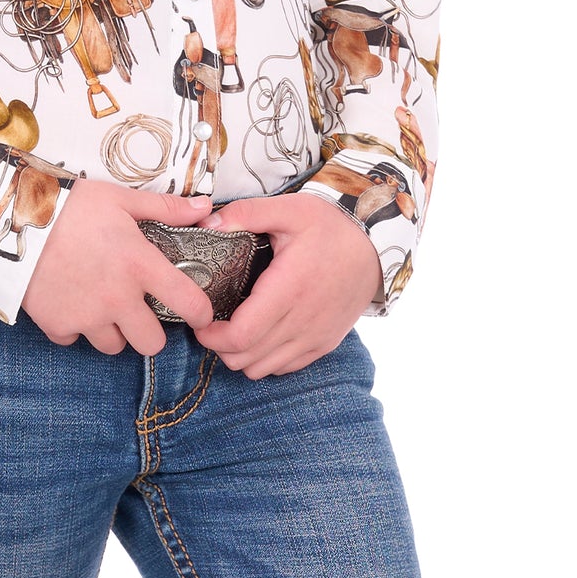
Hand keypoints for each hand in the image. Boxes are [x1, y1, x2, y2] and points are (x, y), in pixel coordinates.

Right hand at [20, 181, 216, 355]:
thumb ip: (165, 208)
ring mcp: (87, 316)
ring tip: (99, 302)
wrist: (15, 216)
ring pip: (114, 346)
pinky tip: (68, 301)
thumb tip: (206, 208)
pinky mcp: (57, 324)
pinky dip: (73, 326)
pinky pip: (74, 339)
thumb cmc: (72, 204)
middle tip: (138, 310)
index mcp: (140, 265)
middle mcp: (118, 298)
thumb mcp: (121, 199)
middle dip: (149, 330)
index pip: (188, 302)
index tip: (201, 315)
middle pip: (152, 344)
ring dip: (112, 330)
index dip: (202, 314)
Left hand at [191, 193, 383, 377]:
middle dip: (219, 345)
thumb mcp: (289, 208)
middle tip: (211, 322)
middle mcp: (303, 321)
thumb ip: (245, 213)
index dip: (212, 336)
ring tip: (233, 328)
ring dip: (241, 355)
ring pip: (263, 369)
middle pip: (246, 358)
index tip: (200, 320)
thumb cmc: (331, 226)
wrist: (376, 246)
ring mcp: (315, 337)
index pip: (241, 336)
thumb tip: (206, 222)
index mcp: (289, 289)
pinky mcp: (324, 344)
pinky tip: (260, 334)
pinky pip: (285, 368)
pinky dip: (265, 359)